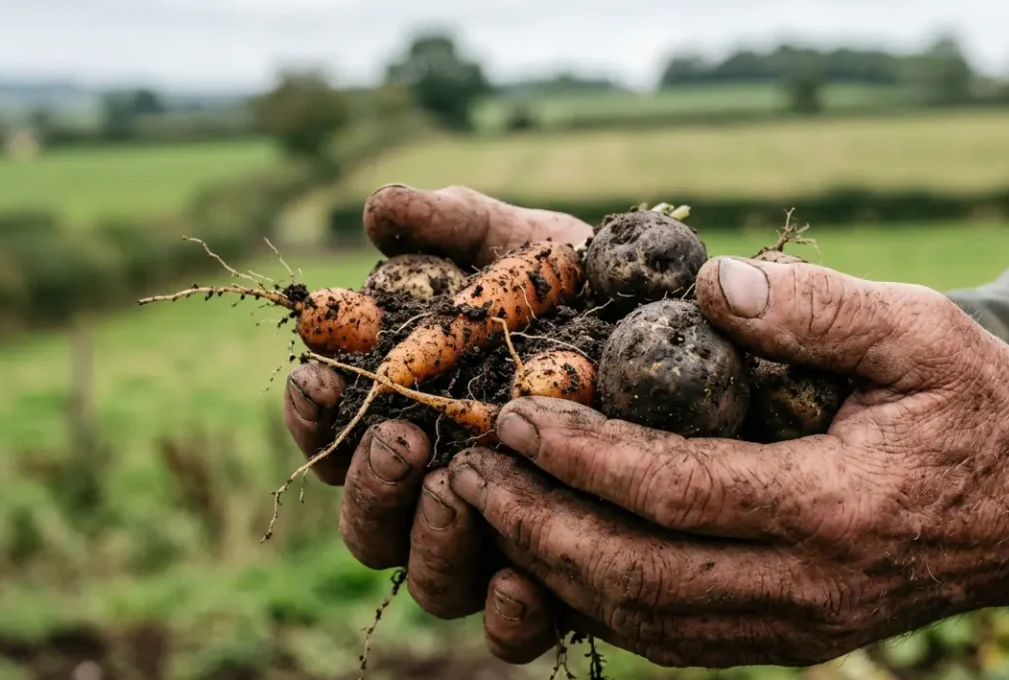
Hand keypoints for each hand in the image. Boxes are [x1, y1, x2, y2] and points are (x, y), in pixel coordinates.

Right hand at [282, 185, 590, 661]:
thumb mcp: (528, 249)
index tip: (319, 374)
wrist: (694, 348)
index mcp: (414, 418)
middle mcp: (441, 492)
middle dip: (370, 482)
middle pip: (367, 522)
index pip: (336, 433)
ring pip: (429, 580)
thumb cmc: (595, 296)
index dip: (314, 412)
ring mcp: (498, 545)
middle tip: (399, 432)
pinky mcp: (559, 587)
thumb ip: (455, 228)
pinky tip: (521, 579)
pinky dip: (506, 615)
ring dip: (426, 538)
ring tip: (456, 484)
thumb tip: (378, 207)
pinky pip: (511, 631)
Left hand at [444, 256, 1008, 666]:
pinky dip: (600, 600)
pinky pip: (671, 636)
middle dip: (537, 522)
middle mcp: (806, 588)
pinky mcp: (786, 638)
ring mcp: (794, 627)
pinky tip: (555, 554)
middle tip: (469, 467)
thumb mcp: (922, 333)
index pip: (673, 492)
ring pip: (642, 620)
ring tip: (490, 507)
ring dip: (553, 569)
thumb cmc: (981, 409)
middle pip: (634, 575)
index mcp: (833, 509)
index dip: (580, 456)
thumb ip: (819, 310)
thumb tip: (710, 284)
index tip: (514, 410)